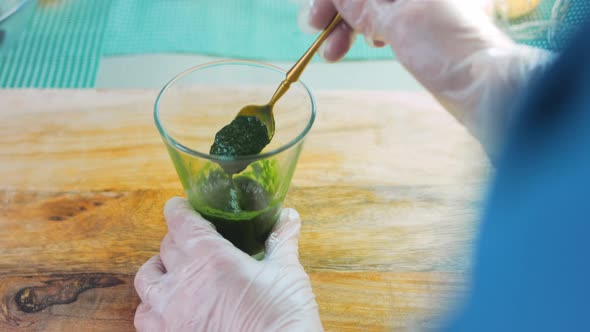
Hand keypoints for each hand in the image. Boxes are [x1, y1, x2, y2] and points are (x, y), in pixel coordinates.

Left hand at [134, 197, 321, 331]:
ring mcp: (171, 314)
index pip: (180, 220)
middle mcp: (182, 281)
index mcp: (209, 256)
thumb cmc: (282, 316)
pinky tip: (171, 308)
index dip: (179, 209)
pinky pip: (145, 318)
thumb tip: (289, 217)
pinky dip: (153, 308)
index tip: (181, 206)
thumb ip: (282, 240)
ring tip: (173, 273)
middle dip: (177, 239)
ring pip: (145, 281)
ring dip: (157, 271)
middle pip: (165, 247)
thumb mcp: (287, 273)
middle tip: (193, 241)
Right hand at [300, 0, 552, 157]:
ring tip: (334, 52)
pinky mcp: (422, 26)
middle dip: (340, 8)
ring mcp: (421, 6)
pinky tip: (368, 44)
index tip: (317, 12)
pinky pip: (387, 20)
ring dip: (350, 25)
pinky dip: (371, 31)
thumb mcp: (398, 21)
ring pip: (375, 6)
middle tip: (315, 28)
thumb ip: (363, 4)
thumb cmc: (448, 48)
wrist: (483, 86)